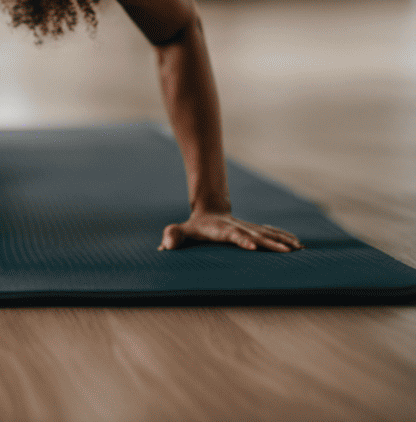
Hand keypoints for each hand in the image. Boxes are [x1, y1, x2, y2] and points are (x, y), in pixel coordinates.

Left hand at [158, 211, 303, 251]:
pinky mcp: (255, 230)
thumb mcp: (183, 230)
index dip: (241, 239)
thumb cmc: (196, 227)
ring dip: (283, 241)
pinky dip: (285, 237)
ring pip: (268, 233)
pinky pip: (273, 233)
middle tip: (287, 252)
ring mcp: (248, 227)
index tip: (251, 245)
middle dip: (271, 243)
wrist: (210, 211)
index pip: (232, 234)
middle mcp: (238, 227)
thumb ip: (173, 236)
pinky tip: (299, 245)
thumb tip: (164, 247)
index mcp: (222, 229)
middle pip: (256, 234)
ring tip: (298, 249)